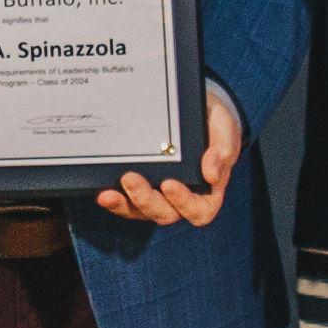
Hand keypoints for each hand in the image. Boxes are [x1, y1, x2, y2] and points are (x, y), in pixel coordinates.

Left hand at [96, 85, 241, 229]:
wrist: (197, 113)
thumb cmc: (215, 128)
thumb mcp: (225, 133)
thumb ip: (222, 152)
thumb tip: (212, 175)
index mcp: (208, 193)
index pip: (199, 210)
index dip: (184, 203)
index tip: (169, 184)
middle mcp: (181, 201)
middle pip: (164, 214)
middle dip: (146, 200)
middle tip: (130, 179)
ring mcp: (159, 197)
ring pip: (141, 211)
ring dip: (124, 204)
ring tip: (108, 193)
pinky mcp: (141, 189)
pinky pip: (127, 201)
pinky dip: (115, 198)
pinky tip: (102, 190)